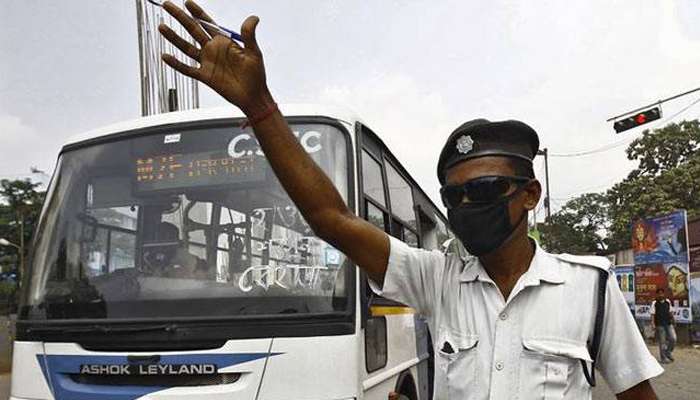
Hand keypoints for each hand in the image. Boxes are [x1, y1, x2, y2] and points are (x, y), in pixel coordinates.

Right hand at [158, 1, 272, 114]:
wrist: (253, 96)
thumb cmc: (256, 75)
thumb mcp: (254, 52)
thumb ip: (249, 35)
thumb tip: (254, 18)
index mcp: (224, 41)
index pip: (207, 23)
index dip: (197, 12)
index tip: (187, 2)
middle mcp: (212, 50)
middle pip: (193, 30)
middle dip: (180, 17)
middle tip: (167, 4)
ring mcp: (207, 62)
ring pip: (186, 47)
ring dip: (174, 37)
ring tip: (162, 26)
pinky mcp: (205, 76)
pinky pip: (187, 69)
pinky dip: (176, 63)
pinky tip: (165, 56)